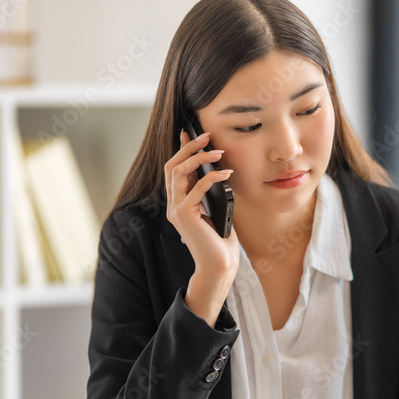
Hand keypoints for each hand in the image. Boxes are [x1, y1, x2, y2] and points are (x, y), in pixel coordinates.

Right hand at [165, 130, 239, 323]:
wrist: (219, 265)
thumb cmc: (221, 241)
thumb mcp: (216, 210)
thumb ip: (210, 193)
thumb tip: (218, 170)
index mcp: (179, 202)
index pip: (175, 169)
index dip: (181, 149)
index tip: (191, 132)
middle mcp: (173, 204)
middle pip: (172, 166)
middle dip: (188, 147)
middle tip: (206, 136)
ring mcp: (176, 210)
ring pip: (179, 172)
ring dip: (199, 158)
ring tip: (218, 152)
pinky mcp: (185, 215)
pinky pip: (196, 188)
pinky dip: (211, 177)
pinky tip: (226, 174)